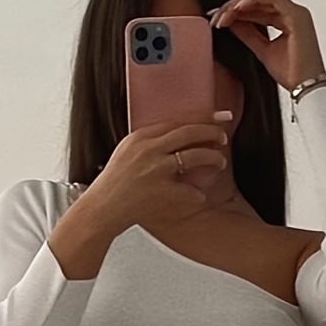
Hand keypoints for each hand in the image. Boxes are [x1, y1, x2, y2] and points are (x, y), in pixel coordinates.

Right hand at [82, 115, 231, 233]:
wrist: (102, 208)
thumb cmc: (113, 184)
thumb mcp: (126, 151)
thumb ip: (148, 141)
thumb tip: (172, 134)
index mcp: (141, 136)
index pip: (177, 120)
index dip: (201, 118)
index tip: (216, 117)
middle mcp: (150, 149)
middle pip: (189, 132)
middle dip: (211, 132)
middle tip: (223, 136)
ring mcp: (156, 170)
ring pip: (194, 156)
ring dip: (212, 158)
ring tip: (220, 161)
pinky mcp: (161, 191)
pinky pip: (189, 191)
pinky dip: (197, 194)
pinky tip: (200, 196)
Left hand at [207, 0, 325, 93]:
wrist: (305, 87)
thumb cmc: (291, 74)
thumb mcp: (262, 51)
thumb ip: (248, 35)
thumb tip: (230, 23)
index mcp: (287, 21)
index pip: (258, 10)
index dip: (237, 13)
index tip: (218, 21)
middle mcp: (292, 14)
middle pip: (258, 2)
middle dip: (235, 8)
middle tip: (216, 17)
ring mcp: (296, 12)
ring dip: (240, 4)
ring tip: (223, 14)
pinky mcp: (297, 14)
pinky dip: (253, 1)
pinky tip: (237, 8)